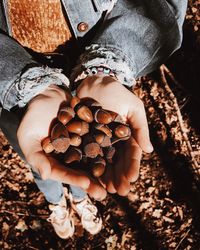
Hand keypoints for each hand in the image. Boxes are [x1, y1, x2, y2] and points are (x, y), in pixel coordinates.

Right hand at [17, 84, 106, 199]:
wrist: (45, 94)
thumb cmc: (32, 117)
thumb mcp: (28, 137)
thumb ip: (37, 157)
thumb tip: (47, 175)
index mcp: (55, 160)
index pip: (64, 173)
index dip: (74, 179)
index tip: (87, 184)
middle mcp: (70, 154)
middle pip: (82, 170)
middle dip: (93, 181)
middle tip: (105, 193)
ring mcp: (81, 143)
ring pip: (94, 158)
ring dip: (105, 168)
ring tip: (115, 178)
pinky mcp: (91, 131)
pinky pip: (101, 139)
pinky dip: (110, 146)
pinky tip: (121, 153)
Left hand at [77, 75, 152, 195]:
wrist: (93, 83)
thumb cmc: (116, 92)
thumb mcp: (133, 107)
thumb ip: (141, 127)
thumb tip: (149, 150)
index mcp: (126, 135)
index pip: (131, 154)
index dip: (131, 166)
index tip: (132, 178)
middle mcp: (112, 141)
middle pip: (117, 162)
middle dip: (119, 177)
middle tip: (120, 191)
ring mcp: (97, 141)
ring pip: (103, 162)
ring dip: (105, 177)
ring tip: (107, 190)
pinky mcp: (82, 139)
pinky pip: (86, 154)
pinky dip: (89, 166)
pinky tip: (90, 178)